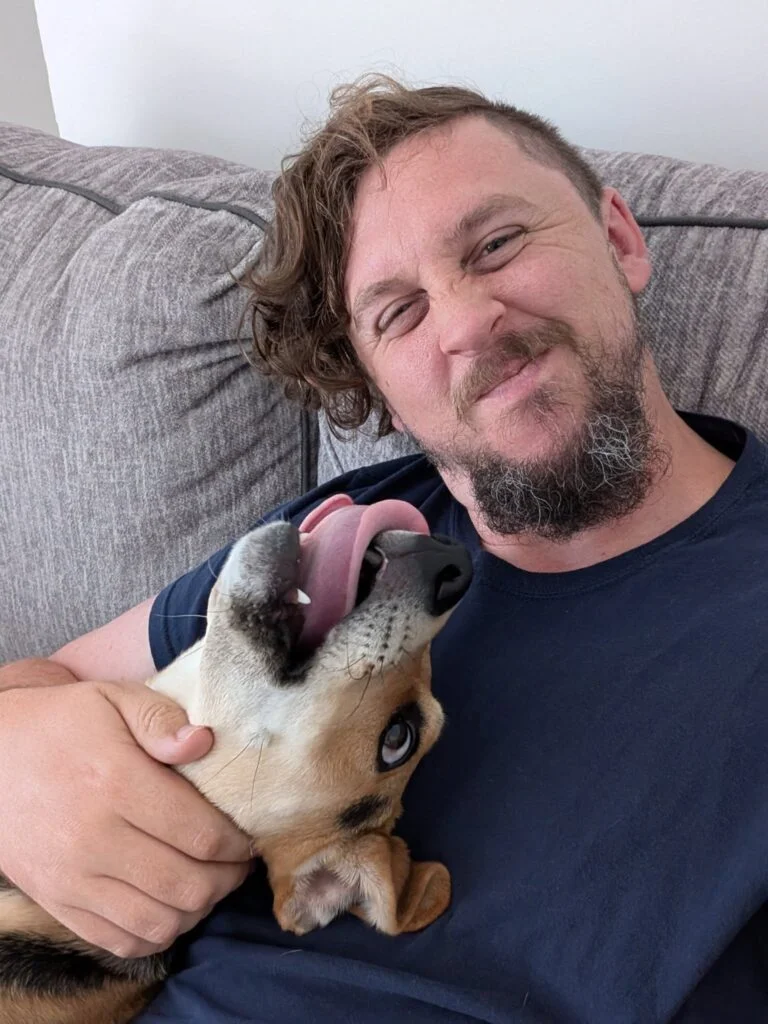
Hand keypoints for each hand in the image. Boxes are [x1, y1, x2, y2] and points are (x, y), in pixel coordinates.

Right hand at [0, 680, 251, 957]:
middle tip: (238, 861)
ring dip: (198, 908)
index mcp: (115, 783)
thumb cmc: (61, 723)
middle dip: (228, 878)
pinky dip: (157, 932)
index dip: (238, 842)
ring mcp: (72, 878)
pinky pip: (121, 941)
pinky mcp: (58, 902)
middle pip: (188, 885)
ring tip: (210, 881)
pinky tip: (170, 903)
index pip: (201, 833)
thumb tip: (204, 743)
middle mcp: (93, 838)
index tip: (249, 834)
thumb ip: (161, 718)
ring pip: (160, 921)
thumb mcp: (112, 698)